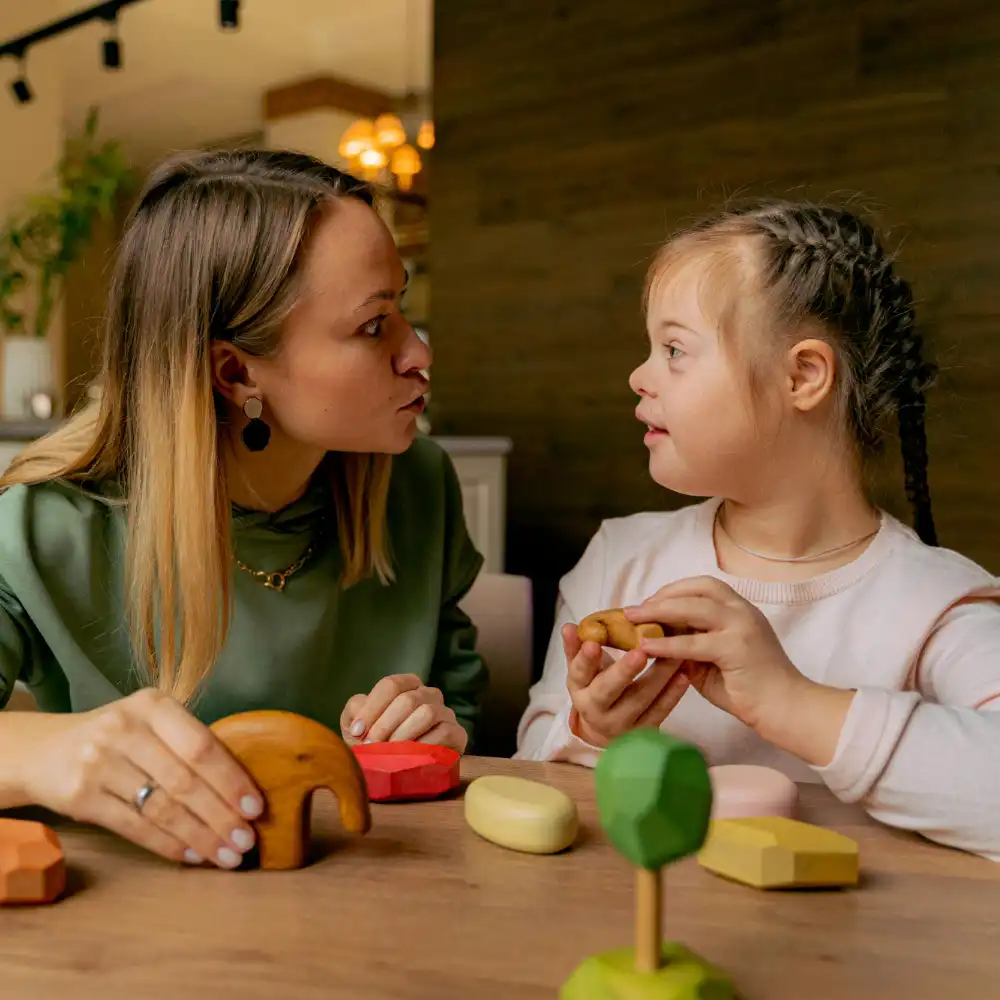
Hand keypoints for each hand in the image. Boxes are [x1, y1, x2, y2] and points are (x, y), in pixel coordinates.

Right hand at [22, 689, 263, 867]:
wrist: (43, 750)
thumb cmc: (118, 738)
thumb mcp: (151, 723)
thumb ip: (188, 744)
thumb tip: (242, 788)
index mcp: (153, 705)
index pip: (201, 745)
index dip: (231, 779)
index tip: (256, 807)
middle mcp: (125, 729)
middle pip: (185, 780)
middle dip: (221, 815)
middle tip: (246, 841)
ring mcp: (99, 763)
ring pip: (162, 808)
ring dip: (200, 836)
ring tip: (227, 855)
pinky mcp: (81, 797)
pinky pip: (135, 827)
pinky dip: (168, 844)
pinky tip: (192, 855)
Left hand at [341, 674, 467, 752]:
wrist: (399, 770)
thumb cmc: (378, 742)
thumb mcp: (359, 724)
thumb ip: (355, 711)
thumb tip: (360, 716)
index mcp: (407, 686)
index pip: (391, 685)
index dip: (372, 708)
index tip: (357, 732)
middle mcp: (429, 694)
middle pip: (408, 699)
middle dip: (385, 725)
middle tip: (371, 747)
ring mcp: (445, 713)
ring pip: (427, 713)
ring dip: (403, 735)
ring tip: (389, 753)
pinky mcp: (457, 734)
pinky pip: (444, 732)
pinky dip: (424, 745)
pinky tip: (410, 758)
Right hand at [563, 622, 691, 748]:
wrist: (606, 730)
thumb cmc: (596, 687)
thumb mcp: (582, 670)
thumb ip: (576, 648)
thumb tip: (568, 626)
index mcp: (579, 690)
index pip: (579, 672)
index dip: (585, 659)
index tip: (593, 643)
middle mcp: (596, 711)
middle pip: (608, 691)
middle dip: (624, 671)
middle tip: (640, 651)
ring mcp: (621, 724)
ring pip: (640, 699)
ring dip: (659, 676)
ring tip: (674, 653)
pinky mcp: (643, 732)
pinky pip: (660, 712)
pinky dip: (673, 693)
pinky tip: (684, 674)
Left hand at [625, 576, 808, 731]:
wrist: (785, 709)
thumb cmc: (749, 688)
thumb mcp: (714, 660)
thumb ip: (691, 645)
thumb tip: (657, 638)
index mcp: (740, 609)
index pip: (704, 586)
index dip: (674, 590)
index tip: (649, 601)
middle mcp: (742, 611)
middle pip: (697, 590)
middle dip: (660, 597)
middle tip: (633, 610)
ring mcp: (742, 626)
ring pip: (694, 608)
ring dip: (659, 612)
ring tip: (632, 621)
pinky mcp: (737, 648)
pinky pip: (694, 642)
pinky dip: (667, 643)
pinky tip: (646, 647)